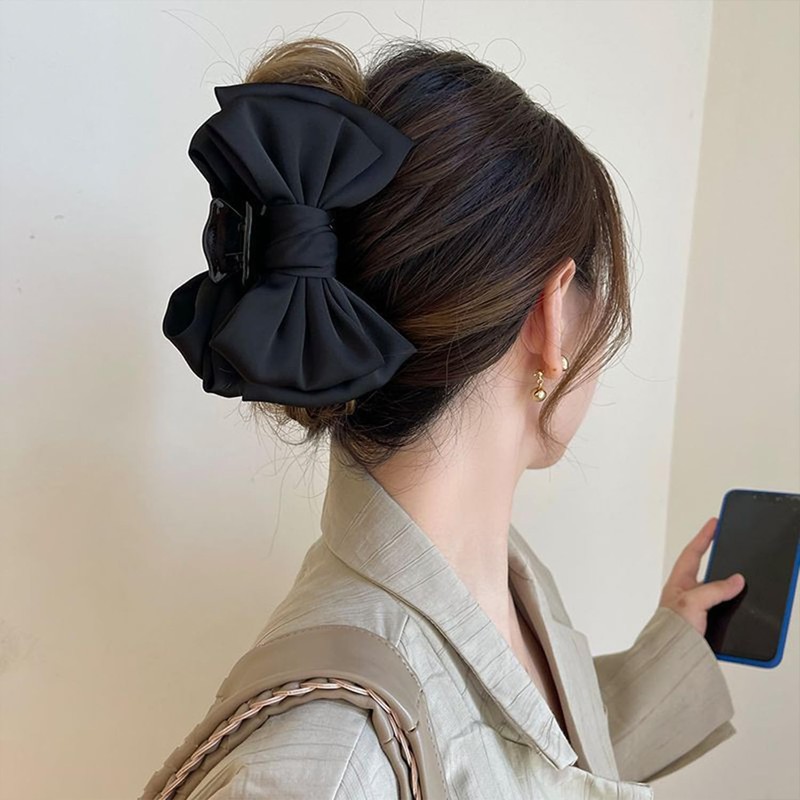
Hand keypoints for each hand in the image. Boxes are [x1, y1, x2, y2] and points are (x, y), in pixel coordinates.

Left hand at [658, 516, 745, 636]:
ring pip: (712, 590)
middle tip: (725, 543)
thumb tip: (736, 580)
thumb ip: (715, 589)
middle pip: (702, 569)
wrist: (668, 659)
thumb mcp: (694, 602)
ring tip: (737, 577)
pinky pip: (719, 609)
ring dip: (724, 585)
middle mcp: (684, 593)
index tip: (714, 523)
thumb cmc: (671, 630)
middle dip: (712, 556)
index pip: (693, 552)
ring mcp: (692, 608)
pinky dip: (728, 605)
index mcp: (678, 582)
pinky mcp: (701, 623)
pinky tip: (736, 606)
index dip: (704, 536)